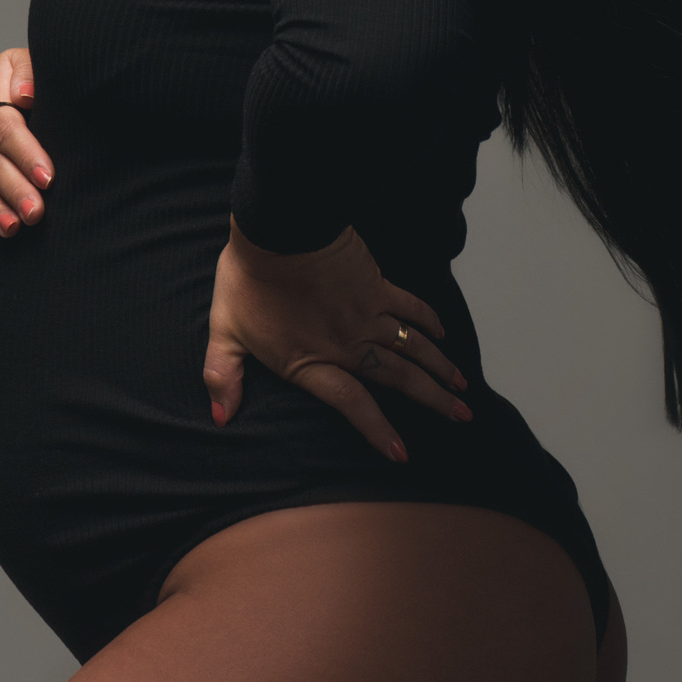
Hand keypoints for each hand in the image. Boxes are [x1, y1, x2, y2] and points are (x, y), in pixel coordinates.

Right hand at [0, 48, 53, 248]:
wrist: (0, 79)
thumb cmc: (24, 73)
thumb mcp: (26, 59)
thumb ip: (29, 71)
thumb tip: (25, 94)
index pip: (6, 128)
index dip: (26, 154)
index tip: (48, 177)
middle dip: (14, 189)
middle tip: (36, 212)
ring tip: (13, 228)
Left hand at [203, 218, 472, 462]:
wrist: (280, 228)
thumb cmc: (249, 279)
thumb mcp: (225, 332)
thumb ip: (223, 376)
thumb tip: (218, 416)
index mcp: (313, 362)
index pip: (353, 405)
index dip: (378, 431)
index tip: (402, 454)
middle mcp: (349, 343)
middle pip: (400, 379)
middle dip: (433, 401)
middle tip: (462, 417)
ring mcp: (367, 313)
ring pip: (413, 347)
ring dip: (440, 367)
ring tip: (463, 387)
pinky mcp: (376, 285)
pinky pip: (411, 306)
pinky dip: (429, 320)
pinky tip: (442, 334)